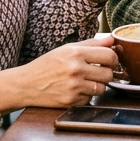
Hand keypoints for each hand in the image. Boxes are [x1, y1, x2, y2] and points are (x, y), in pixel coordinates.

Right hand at [0, 38, 118, 110]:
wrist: (25, 84)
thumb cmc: (46, 65)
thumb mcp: (67, 49)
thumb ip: (91, 44)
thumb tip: (112, 39)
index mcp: (76, 53)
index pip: (109, 56)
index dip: (113, 59)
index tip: (110, 60)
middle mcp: (76, 70)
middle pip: (109, 74)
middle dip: (106, 73)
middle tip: (98, 71)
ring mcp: (73, 87)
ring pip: (102, 88)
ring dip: (97, 85)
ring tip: (86, 81)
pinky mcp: (70, 101)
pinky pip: (90, 99)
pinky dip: (86, 96)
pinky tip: (76, 90)